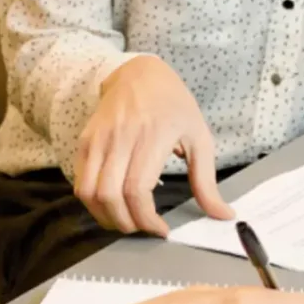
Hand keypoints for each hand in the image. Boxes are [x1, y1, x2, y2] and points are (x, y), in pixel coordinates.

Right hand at [73, 56, 234, 235]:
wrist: (139, 74)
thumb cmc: (174, 106)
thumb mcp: (199, 139)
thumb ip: (207, 182)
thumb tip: (223, 215)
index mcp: (151, 137)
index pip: (137, 190)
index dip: (146, 219)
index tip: (161, 230)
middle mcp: (120, 138)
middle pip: (110, 196)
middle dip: (126, 224)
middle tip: (144, 228)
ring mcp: (98, 140)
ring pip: (89, 193)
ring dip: (106, 217)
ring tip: (127, 221)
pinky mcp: (85, 142)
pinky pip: (80, 182)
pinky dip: (93, 203)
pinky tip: (113, 206)